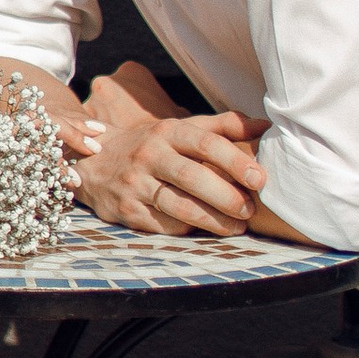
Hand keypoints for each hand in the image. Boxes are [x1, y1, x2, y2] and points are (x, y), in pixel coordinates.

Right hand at [74, 102, 265, 235]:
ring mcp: (135, 184)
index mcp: (168, 132)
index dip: (236, 161)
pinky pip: (163, 225)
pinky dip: (187, 230)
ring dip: (213, 220)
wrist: (93, 162)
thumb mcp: (180, 129)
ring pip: (178, 207)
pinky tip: (205, 231)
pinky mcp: (126, 210)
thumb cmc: (151, 145)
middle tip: (250, 210)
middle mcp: (149, 155)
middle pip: (192, 177)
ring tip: (238, 227)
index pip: (206, 143)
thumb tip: (265, 126)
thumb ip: (223, 126)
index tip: (260, 179)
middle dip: (226, 197)